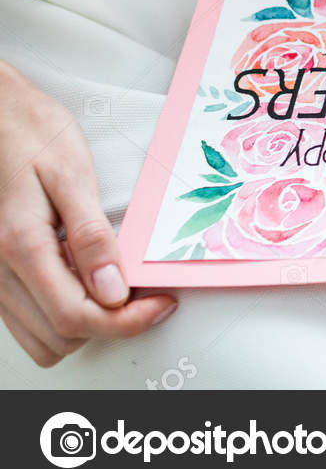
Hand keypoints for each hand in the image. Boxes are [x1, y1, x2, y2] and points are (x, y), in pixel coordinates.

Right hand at [0, 62, 175, 365]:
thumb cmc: (31, 132)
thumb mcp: (71, 173)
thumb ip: (91, 235)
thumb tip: (114, 291)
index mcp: (21, 246)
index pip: (76, 317)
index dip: (126, 322)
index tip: (162, 304)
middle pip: (59, 336)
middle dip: (108, 323)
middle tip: (144, 289)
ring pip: (40, 336)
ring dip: (82, 323)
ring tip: (114, 281)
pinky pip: (25, 318)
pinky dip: (58, 312)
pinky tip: (84, 276)